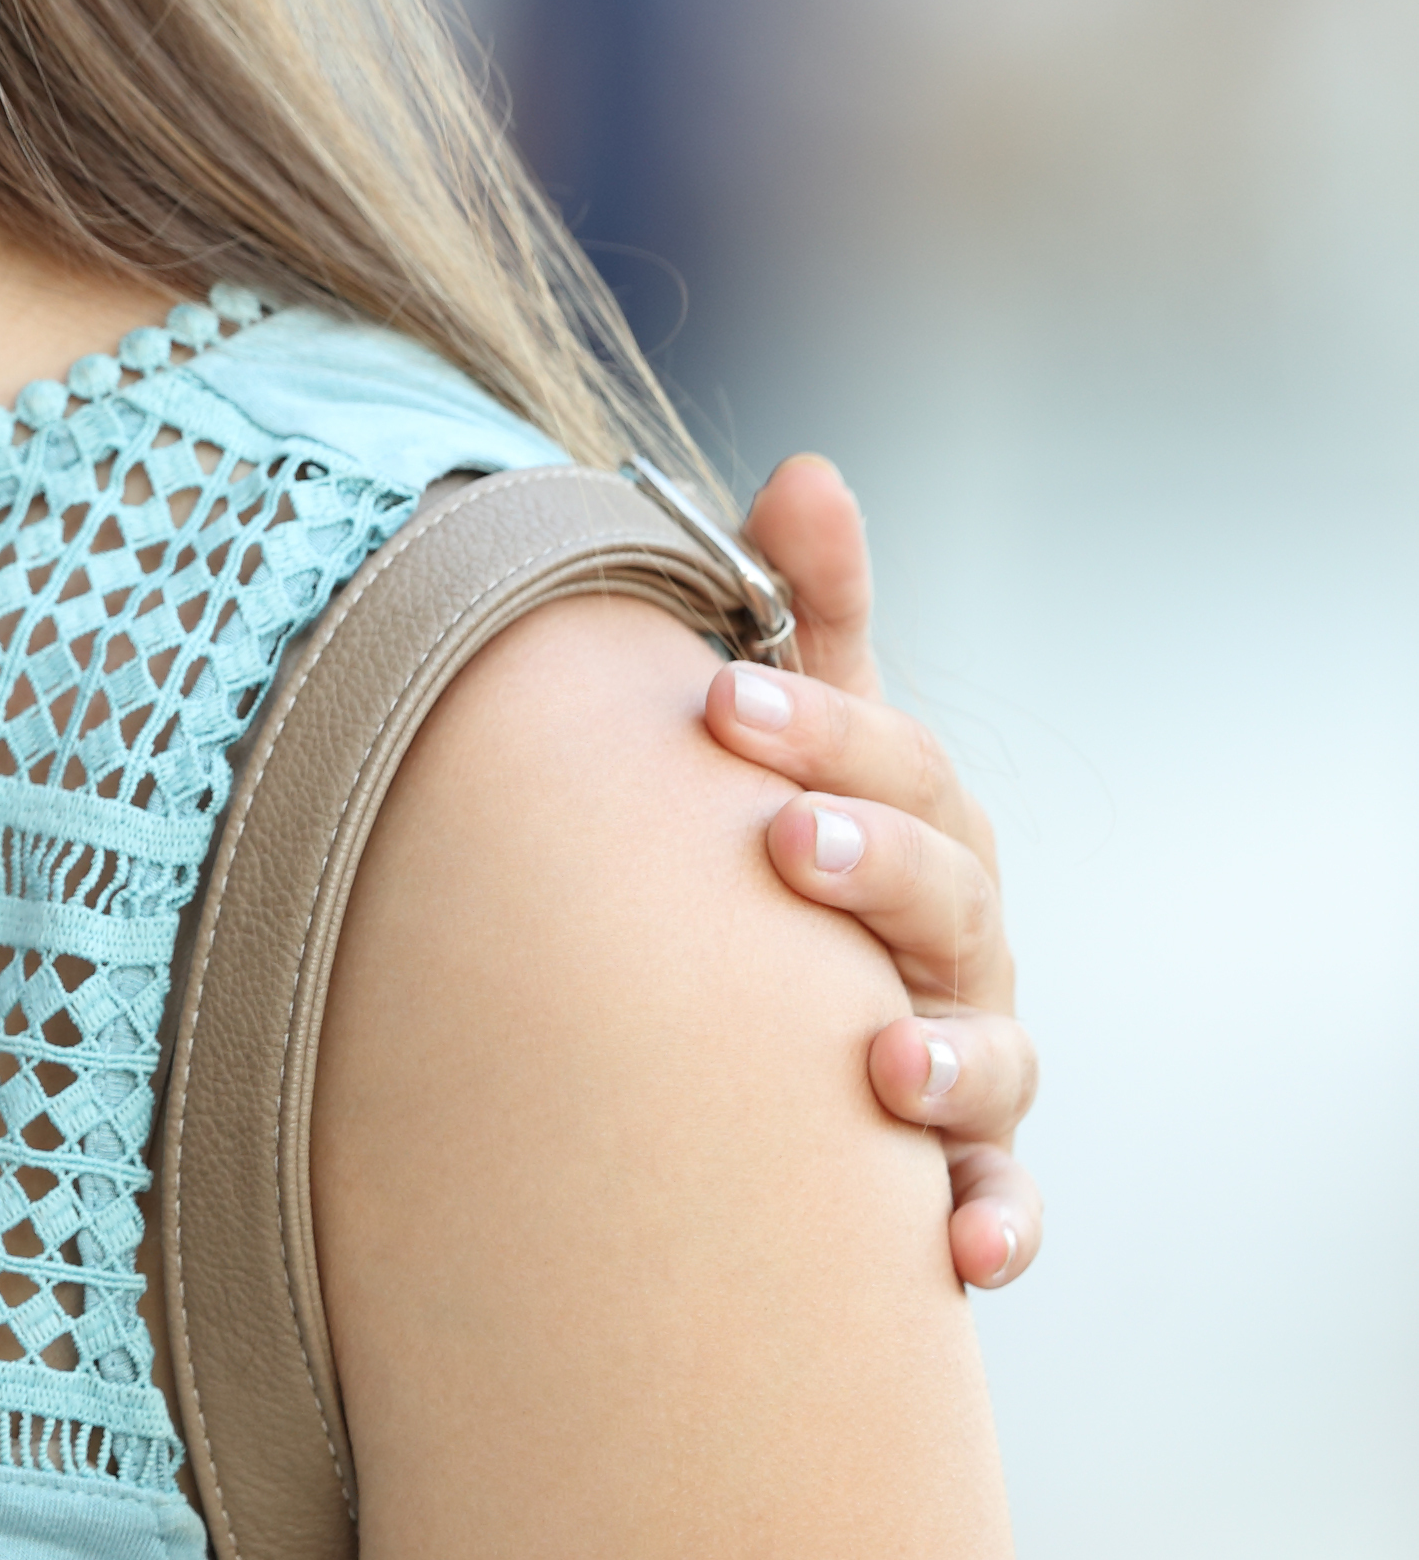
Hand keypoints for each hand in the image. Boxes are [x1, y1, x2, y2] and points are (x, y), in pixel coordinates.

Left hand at [698, 454, 1038, 1286]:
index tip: (721, 699)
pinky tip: (951, 1248)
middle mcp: (957, 938)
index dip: (817, 725)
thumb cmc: (793, 839)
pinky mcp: (960, 1169)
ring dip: (945, 1054)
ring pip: (990, 1055)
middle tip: (784, 843)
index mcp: (919, 821)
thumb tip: (804, 469)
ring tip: (879, 1056)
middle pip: (946, 892)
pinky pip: (996, 1204)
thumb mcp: (792, 724)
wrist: (783, 1006)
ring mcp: (968, 1052)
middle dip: (873, 863)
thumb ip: (801, 605)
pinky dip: (988, 1224)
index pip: (892, 759)